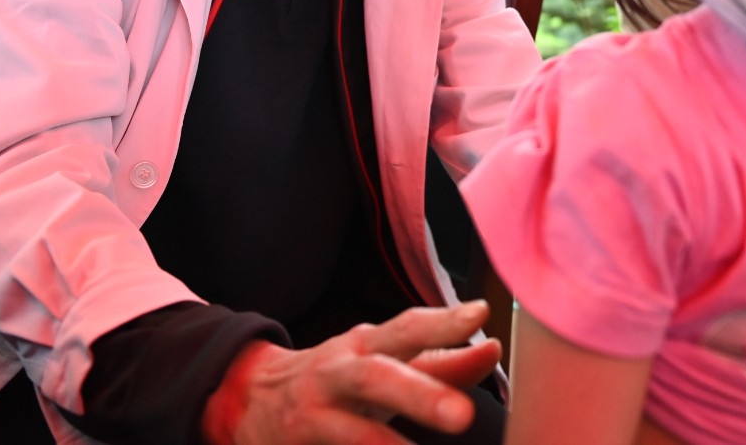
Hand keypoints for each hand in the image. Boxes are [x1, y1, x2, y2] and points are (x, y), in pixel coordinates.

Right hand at [201, 301, 500, 444]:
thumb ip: (441, 362)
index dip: (442, 322)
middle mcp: (337, 374)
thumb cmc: (340, 380)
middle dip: (420, 395)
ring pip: (352, 433)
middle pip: (377, 378)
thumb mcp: (385, 363)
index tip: (480, 313)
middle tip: (463, 417)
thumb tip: (493, 349)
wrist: (251, 400)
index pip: (407, 327)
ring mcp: (314, 416)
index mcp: (365, 346)